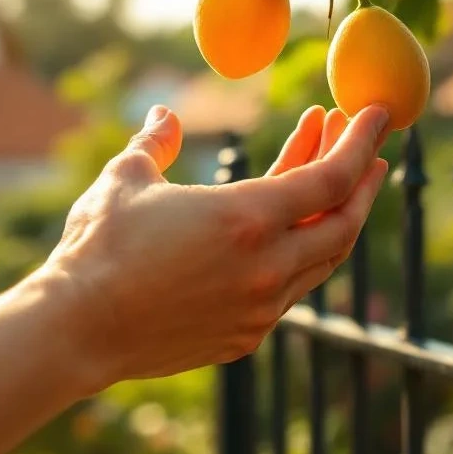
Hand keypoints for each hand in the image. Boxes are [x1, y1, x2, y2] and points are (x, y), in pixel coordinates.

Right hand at [41, 103, 388, 395]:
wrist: (75, 330)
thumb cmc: (97, 248)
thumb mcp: (126, 179)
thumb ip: (156, 142)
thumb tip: (165, 115)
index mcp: (247, 219)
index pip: (331, 178)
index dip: (359, 143)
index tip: (377, 115)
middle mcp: (267, 267)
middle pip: (343, 222)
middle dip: (362, 183)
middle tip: (369, 151)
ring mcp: (260, 309)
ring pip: (321, 260)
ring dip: (334, 219)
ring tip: (335, 187)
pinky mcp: (245, 338)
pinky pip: (290, 292)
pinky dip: (299, 257)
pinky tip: (288, 236)